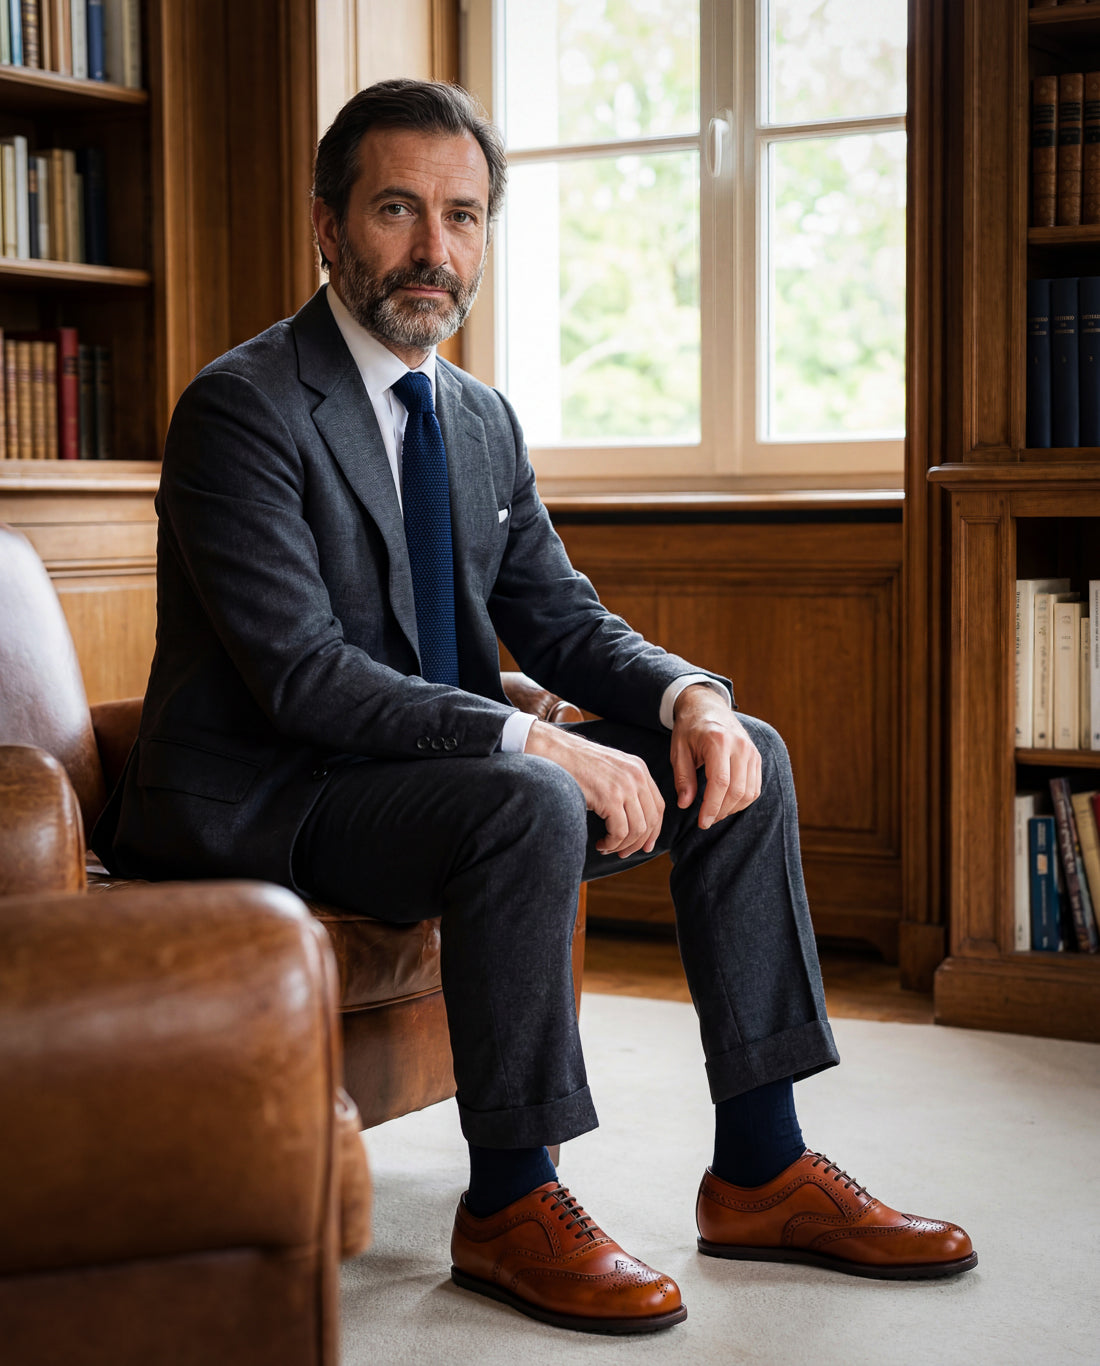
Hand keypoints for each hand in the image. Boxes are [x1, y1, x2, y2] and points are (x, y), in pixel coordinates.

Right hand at [524, 720, 664, 857]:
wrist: (556, 752)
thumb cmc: (577, 763)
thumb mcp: (611, 769)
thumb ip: (626, 785)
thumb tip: (634, 817)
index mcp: (639, 769)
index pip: (658, 806)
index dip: (654, 830)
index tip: (645, 845)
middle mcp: (637, 776)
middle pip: (651, 820)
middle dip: (639, 843)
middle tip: (623, 853)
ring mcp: (625, 787)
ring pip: (637, 830)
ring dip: (623, 845)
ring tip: (607, 848)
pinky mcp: (610, 799)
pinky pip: (620, 833)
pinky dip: (612, 844)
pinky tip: (601, 844)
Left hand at [670, 684, 760, 829]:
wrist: (708, 706)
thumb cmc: (690, 728)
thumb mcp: (678, 750)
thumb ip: (683, 778)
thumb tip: (685, 804)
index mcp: (718, 741)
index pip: (720, 782)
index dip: (712, 806)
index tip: (702, 822)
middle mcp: (740, 745)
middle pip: (737, 790)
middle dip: (721, 811)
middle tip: (706, 821)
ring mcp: (751, 751)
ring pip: (749, 792)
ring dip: (732, 808)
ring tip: (714, 813)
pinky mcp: (756, 757)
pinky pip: (755, 787)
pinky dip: (742, 800)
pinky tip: (726, 803)